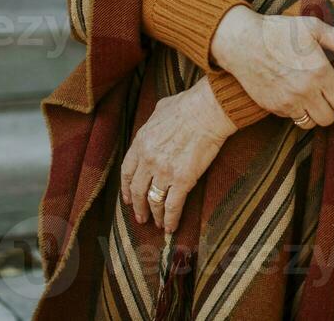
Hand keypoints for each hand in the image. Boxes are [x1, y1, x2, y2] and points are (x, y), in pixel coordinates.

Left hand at [120, 79, 233, 231]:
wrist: (207, 110)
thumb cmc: (188, 105)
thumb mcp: (160, 109)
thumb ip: (152, 122)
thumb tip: (155, 124)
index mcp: (141, 142)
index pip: (127, 171)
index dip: (126, 188)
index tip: (128, 198)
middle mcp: (148, 160)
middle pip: (138, 190)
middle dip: (138, 207)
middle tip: (141, 217)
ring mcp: (164, 172)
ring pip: (153, 201)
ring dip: (154, 215)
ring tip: (157, 224)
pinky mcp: (183, 180)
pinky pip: (173, 206)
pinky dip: (170, 219)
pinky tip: (170, 227)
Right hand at [209, 6, 333, 125]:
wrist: (241, 41)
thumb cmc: (278, 31)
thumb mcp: (313, 27)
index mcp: (319, 72)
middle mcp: (304, 91)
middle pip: (329, 118)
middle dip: (330, 107)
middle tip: (323, 92)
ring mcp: (287, 102)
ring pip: (311, 123)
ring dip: (313, 113)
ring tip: (309, 96)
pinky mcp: (272, 107)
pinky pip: (292, 118)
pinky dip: (295, 111)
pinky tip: (291, 93)